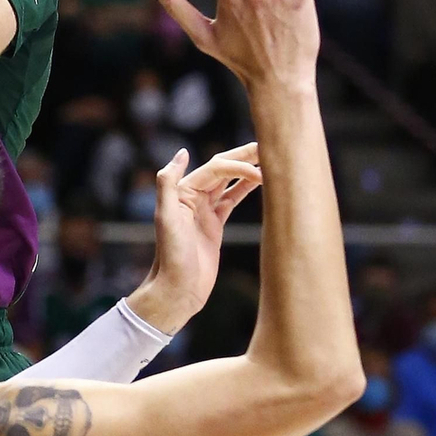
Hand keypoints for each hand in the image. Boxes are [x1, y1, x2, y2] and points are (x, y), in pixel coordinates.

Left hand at [131, 141, 261, 333]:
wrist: (177, 289)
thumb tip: (182, 153)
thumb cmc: (171, 257)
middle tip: (270, 145)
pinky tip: (260, 181)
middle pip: (222, 169)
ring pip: (229, 183)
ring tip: (269, 158)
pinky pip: (231, 200)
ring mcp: (205, 211)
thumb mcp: (165, 218)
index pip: (215, 169)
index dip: (237, 166)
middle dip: (244, 157)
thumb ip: (168, 183)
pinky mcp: (214, 225)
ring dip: (247, 170)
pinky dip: (245, 189)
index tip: (259, 173)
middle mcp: (193, 198)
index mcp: (183, 193)